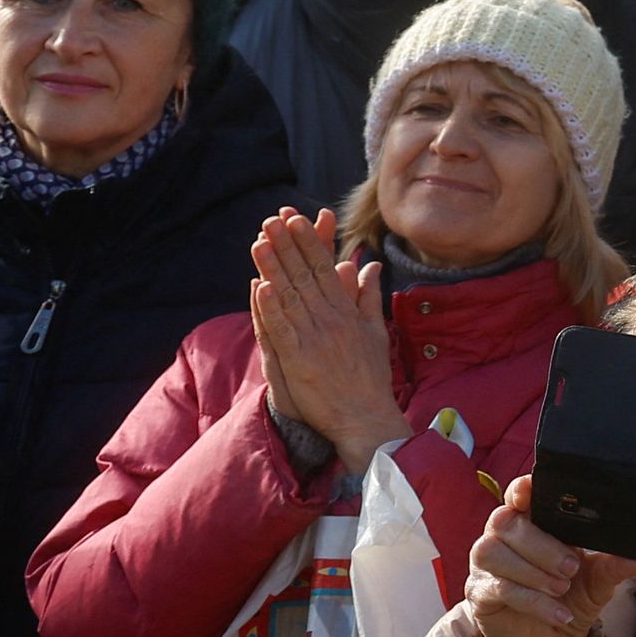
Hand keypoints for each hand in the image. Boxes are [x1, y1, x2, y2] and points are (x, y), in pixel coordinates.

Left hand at [248, 209, 402, 461]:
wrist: (367, 417)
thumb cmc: (372, 378)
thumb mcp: (376, 332)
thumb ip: (369, 297)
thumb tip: (370, 265)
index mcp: (348, 312)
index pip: (325, 269)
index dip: (309, 243)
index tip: (297, 220)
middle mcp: (332, 320)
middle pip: (305, 276)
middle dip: (287, 246)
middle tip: (272, 219)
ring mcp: (315, 339)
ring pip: (290, 297)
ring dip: (274, 268)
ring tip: (260, 241)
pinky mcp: (299, 360)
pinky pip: (282, 329)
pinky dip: (271, 308)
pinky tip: (260, 287)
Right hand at [463, 478, 635, 636]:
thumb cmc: (571, 597)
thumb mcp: (599, 578)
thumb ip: (619, 562)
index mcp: (530, 521)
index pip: (518, 493)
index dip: (523, 489)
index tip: (533, 491)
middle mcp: (501, 537)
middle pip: (506, 523)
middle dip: (541, 545)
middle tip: (571, 567)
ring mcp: (486, 565)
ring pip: (495, 553)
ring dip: (534, 572)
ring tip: (562, 589)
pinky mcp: (480, 594)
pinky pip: (500, 588)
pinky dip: (533, 601)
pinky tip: (559, 613)